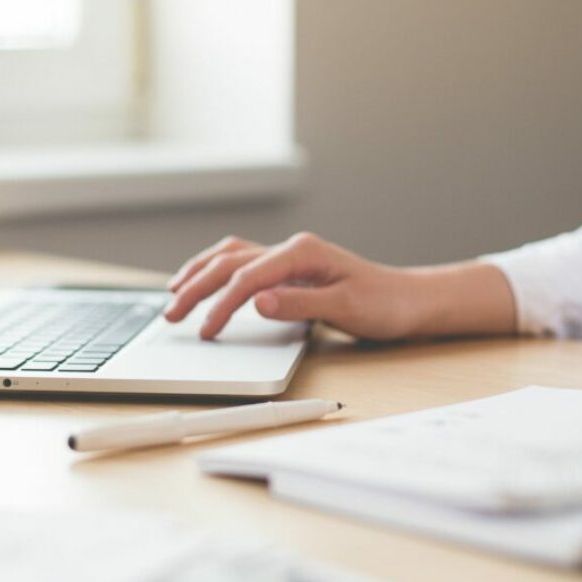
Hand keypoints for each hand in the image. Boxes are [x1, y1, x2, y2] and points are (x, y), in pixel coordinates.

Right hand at [163, 232, 521, 340]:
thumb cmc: (385, 305)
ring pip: (230, 256)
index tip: (205, 332)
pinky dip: (217, 271)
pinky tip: (205, 282)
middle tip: (170, 315)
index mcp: (302, 253)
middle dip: (195, 287)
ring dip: (199, 273)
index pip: (247, 278)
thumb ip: (299, 305)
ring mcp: (289, 257)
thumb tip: (256, 302)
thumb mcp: (346, 308)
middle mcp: (292, 249)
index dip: (221, 305)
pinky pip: (242, 262)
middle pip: (229, 263)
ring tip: (173, 293)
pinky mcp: (290, 269)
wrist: (410, 300)